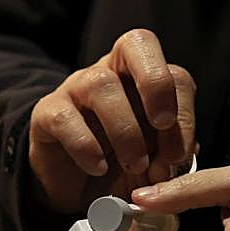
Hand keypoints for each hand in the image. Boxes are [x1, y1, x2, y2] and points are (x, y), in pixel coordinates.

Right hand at [29, 29, 195, 212]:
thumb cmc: (117, 167)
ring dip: (125, 130)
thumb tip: (183, 152)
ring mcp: (74, 88)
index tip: (178, 155)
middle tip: (162, 125)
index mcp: (143, 81)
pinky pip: (65, 118)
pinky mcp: (46, 113)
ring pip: (101, 85)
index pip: (173, 74)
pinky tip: (98, 168)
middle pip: (136, 43)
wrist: (71, 187)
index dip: (182, 111)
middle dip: (156, 83)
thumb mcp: (151, 162)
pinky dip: (86, 146)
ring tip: (134, 165)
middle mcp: (110, 72)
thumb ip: (168, 156)